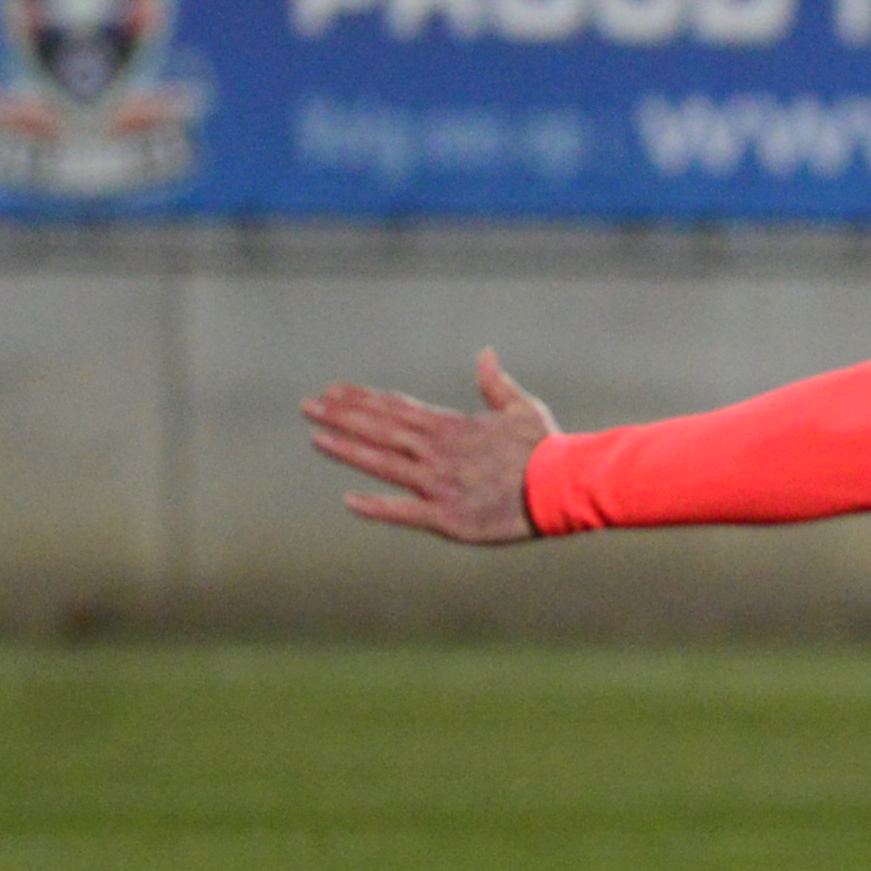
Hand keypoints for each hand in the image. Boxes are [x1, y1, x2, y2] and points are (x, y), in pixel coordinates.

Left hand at [303, 352, 559, 544]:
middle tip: (307, 406)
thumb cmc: (547, 449)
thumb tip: (484, 353)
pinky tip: (350, 502)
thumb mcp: (522, 408)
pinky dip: (378, 508)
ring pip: (384, 463)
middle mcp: (437, 452)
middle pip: (381, 430)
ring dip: (349, 450)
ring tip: (316, 438)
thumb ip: (496, 384)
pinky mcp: (448, 517)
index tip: (332, 390)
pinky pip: (406, 512)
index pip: (397, 409)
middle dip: (341, 416)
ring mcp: (439, 484)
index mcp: (452, 428)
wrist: (564, 485)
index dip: (362, 400)